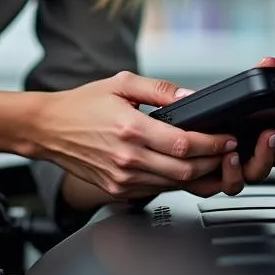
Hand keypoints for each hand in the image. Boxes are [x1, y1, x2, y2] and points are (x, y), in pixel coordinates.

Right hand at [30, 71, 236, 198]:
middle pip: (185, 170)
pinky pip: (156, 190)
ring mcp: (122, 179)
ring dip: (198, 174)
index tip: (227, 138)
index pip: (183, 144)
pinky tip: (183, 169)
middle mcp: (127, 158)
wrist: (48, 129)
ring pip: (174, 184)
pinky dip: (175, 182)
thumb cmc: (81, 106)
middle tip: (227, 150)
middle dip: (213, 161)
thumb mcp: (121, 84)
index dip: (212, 144)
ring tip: (212, 159)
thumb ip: (160, 90)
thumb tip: (190, 96)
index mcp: (130, 129)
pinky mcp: (118, 190)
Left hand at [182, 56, 274, 197]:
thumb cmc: (212, 120)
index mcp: (266, 137)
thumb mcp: (235, 95)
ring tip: (267, 135)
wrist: (179, 145)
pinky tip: (232, 155)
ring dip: (267, 153)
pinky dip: (234, 171)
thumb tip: (270, 62)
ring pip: (261, 171)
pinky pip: (232, 182)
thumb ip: (257, 79)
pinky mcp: (219, 178)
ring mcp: (240, 170)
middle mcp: (256, 157)